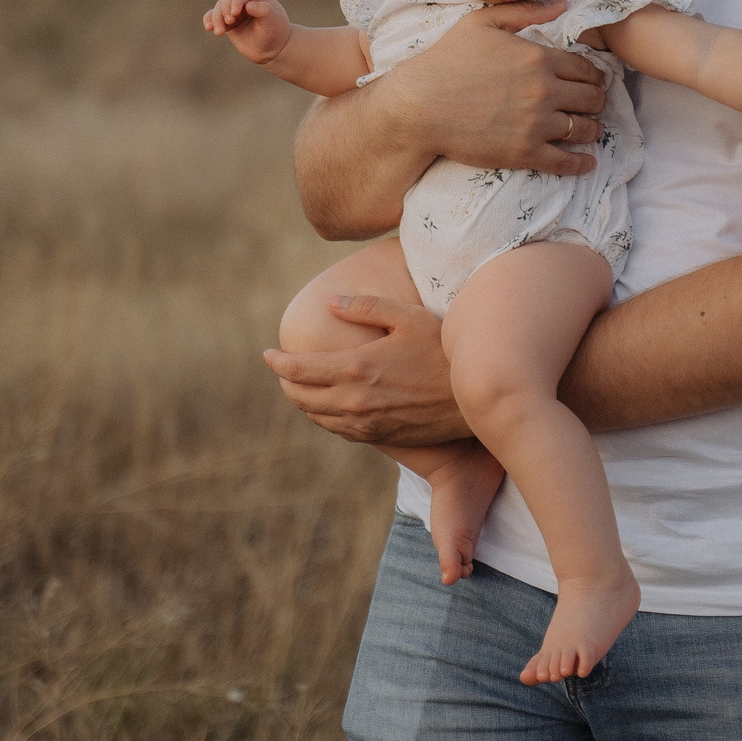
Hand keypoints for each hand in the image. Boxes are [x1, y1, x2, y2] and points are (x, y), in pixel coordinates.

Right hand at [203, 0, 289, 66]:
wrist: (273, 49)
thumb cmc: (276, 32)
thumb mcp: (274, 21)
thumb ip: (264, 11)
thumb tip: (249, 6)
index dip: (237, 1)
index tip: (235, 13)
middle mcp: (244, 2)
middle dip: (225, 8)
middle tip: (229, 22)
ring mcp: (234, 12)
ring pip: (219, 7)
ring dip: (216, 18)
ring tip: (219, 32)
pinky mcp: (228, 23)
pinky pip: (213, 17)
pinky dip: (209, 20)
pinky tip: (209, 28)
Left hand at [263, 292, 469, 448]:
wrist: (474, 400)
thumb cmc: (443, 350)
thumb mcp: (408, 316)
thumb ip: (366, 306)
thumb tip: (330, 303)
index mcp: (356, 368)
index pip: (299, 370)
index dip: (277, 363)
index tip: (267, 354)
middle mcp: (355, 401)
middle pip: (301, 397)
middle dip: (286, 383)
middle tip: (282, 370)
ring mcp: (366, 423)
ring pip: (317, 417)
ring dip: (304, 402)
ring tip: (302, 386)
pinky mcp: (379, 437)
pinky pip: (338, 430)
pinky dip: (325, 417)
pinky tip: (330, 405)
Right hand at [384, 0, 607, 176]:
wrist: (419, 105)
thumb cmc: (446, 60)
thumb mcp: (482, 22)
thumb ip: (526, 11)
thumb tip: (563, 4)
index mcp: (538, 58)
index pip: (584, 69)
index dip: (593, 76)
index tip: (593, 81)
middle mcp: (543, 91)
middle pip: (591, 98)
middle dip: (596, 100)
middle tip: (594, 104)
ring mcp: (535, 124)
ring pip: (583, 128)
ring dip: (592, 128)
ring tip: (591, 129)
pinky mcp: (524, 152)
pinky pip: (565, 161)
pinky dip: (581, 163)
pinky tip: (588, 162)